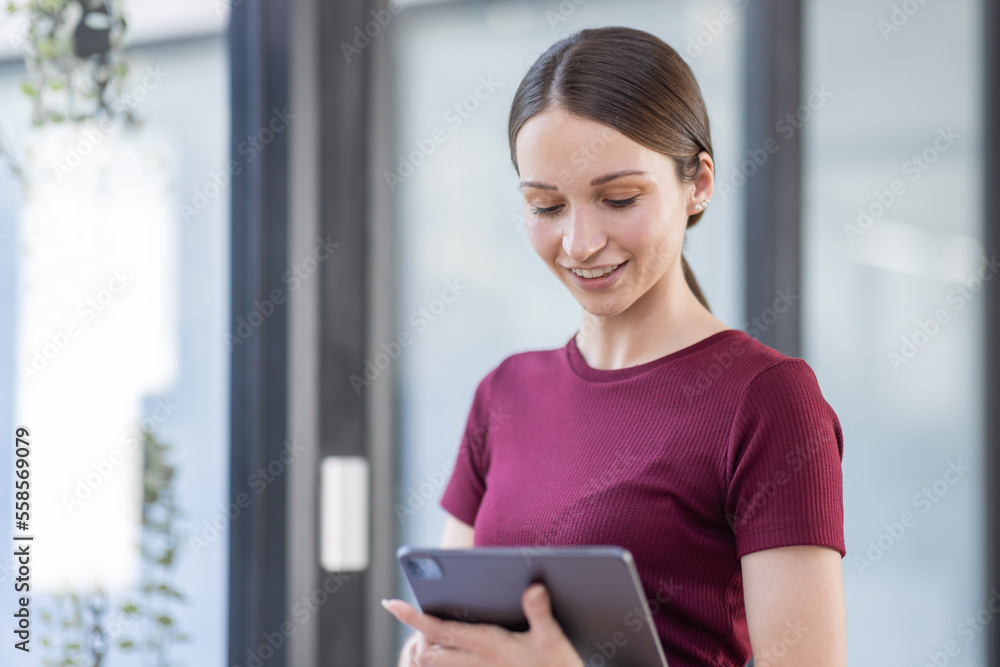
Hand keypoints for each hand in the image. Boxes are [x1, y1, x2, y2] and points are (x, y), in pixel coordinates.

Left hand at [382, 582, 583, 666]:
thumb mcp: (553, 640)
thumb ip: (540, 613)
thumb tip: (533, 588)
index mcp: (489, 644)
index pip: (439, 630)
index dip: (412, 617)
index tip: (391, 603)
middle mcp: (478, 662)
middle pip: (427, 652)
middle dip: (415, 637)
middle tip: (417, 618)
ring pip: (436, 665)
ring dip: (427, 650)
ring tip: (428, 633)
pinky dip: (444, 661)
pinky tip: (451, 648)